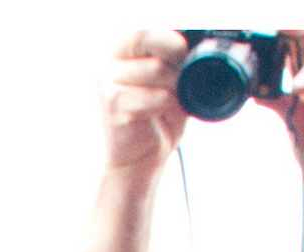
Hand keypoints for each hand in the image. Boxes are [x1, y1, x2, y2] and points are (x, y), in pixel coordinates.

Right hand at [103, 29, 192, 177]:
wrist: (137, 164)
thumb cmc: (155, 123)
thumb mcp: (170, 87)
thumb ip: (176, 66)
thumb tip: (196, 51)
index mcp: (120, 57)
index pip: (142, 35)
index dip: (167, 41)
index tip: (184, 53)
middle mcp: (108, 67)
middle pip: (154, 51)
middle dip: (175, 68)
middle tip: (181, 86)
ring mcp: (108, 85)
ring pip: (158, 71)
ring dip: (174, 89)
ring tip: (168, 106)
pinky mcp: (113, 105)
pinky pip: (156, 96)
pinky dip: (166, 107)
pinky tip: (158, 118)